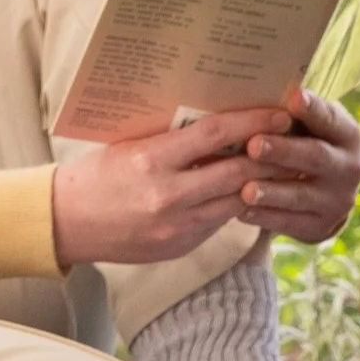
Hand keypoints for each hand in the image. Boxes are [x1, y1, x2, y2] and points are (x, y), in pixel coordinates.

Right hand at [51, 104, 292, 270]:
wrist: (65, 223)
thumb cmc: (96, 176)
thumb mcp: (130, 146)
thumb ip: (173, 140)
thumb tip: (220, 124)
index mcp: (151, 162)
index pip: (215, 136)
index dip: (253, 123)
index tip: (279, 114)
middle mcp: (167, 196)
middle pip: (237, 172)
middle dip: (270, 155)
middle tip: (294, 141)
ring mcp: (176, 227)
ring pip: (236, 201)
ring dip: (260, 183)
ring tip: (280, 167)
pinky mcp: (179, 246)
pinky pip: (218, 222)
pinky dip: (233, 204)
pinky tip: (244, 192)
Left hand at [236, 85, 359, 244]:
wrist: (323, 197)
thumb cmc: (303, 145)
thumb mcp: (306, 128)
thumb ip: (289, 114)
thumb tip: (252, 85)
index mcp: (345, 134)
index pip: (330, 118)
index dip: (313, 109)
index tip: (293, 97)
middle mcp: (348, 166)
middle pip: (315, 156)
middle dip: (284, 151)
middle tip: (254, 144)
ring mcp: (337, 199)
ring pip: (301, 195)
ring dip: (272, 191)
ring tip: (245, 189)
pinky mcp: (320, 226)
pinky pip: (289, 222)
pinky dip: (264, 217)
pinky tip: (240, 211)